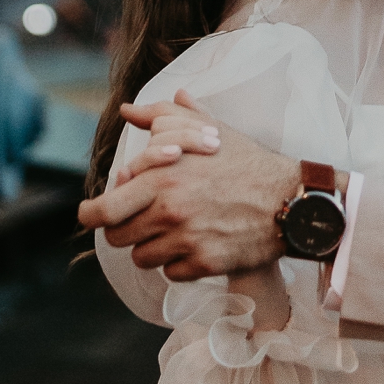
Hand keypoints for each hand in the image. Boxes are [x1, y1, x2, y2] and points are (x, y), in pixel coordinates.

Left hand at [78, 98, 298, 281]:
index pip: (102, 209)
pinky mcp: (204, 264)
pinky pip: (170, 273)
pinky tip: (195, 246)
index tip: (96, 213)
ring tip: (173, 232)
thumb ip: (162, 116)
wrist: (290, 198)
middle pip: (116, 237)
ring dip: (152, 247)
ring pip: (142, 257)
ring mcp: (186, 239)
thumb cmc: (245, 160)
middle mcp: (169, 209)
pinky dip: (178, 264)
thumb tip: (128, 109)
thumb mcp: (205, 130)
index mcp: (161, 175)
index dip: (93, 213)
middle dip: (123, 230)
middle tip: (137, 223)